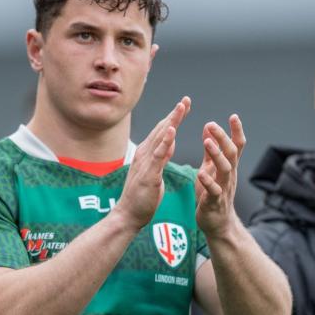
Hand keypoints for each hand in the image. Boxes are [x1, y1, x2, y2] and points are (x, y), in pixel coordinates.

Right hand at [113, 97, 189, 229]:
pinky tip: (172, 130)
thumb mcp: (155, 172)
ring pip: (160, 138)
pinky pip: (158, 155)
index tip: (184, 105)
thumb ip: (162, 157)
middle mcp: (145, 154)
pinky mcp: (149, 174)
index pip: (163, 131)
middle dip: (175, 114)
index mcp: (148, 154)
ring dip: (171, 121)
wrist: (128, 215)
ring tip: (181, 107)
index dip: (174, 118)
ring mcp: (146, 163)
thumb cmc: (141, 197)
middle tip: (186, 99)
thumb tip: (169, 143)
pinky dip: (165, 141)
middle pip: (162, 129)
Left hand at [195, 114, 245, 237]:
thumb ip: (210, 150)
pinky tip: (201, 173)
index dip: (236, 131)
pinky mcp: (214, 202)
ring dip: (217, 154)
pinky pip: (213, 190)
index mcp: (228, 167)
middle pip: (232, 153)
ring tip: (207, 142)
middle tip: (212, 124)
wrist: (217, 224)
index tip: (233, 116)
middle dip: (223, 138)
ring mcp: (223, 188)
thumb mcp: (210, 169)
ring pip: (225, 169)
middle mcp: (229, 175)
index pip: (237, 145)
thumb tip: (208, 127)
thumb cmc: (212, 194)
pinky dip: (208, 181)